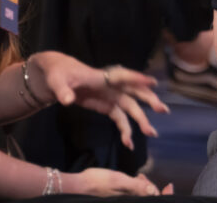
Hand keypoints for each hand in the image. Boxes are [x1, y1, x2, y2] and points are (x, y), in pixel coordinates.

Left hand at [33, 52, 169, 149]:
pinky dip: (126, 129)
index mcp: (100, 77)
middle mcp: (109, 86)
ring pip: (130, 107)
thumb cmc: (58, 73)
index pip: (121, 76)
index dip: (136, 78)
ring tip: (151, 133)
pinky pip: (119, 117)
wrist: (55, 76)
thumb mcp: (56, 80)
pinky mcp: (105, 105)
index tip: (153, 82)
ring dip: (141, 119)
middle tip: (162, 110)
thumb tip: (67, 101)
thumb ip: (62, 90)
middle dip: (148, 100)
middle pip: (133, 91)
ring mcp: (109, 96)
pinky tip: (129, 143)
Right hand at [64, 168, 171, 195]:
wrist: (79, 186)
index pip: (153, 199)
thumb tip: (153, 190)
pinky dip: (137, 189)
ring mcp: (124, 201)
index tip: (169, 186)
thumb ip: (136, 186)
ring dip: (144, 187)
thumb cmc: (97, 182)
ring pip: (142, 197)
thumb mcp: (118, 180)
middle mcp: (129, 202)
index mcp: (131, 201)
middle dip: (152, 189)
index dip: (164, 195)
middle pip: (148, 198)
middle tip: (143, 177)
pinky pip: (134, 197)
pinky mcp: (120, 199)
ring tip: (138, 177)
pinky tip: (133, 180)